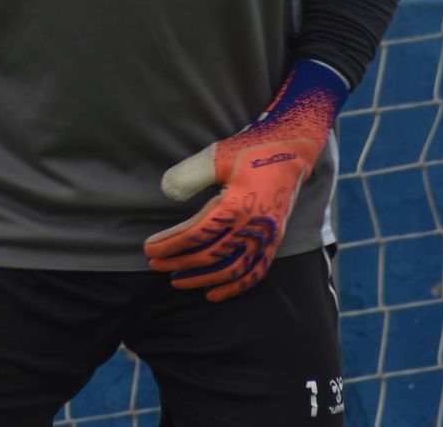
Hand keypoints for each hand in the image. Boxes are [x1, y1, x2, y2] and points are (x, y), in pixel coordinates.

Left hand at [144, 58, 347, 301]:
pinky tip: (213, 293)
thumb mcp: (217, 155)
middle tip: (154, 265)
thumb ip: (190, 174)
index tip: (149, 249)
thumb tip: (167, 193)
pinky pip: (255, 273)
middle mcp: (254, 226)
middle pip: (210, 256)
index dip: (170, 245)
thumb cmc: (253, 148)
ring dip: (201, 279)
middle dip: (178, 263)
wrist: (293, 148)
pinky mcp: (274, 240)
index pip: (196, 234)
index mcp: (238, 205)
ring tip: (177, 282)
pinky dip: (234, 287)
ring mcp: (267, 236)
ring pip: (231, 270)